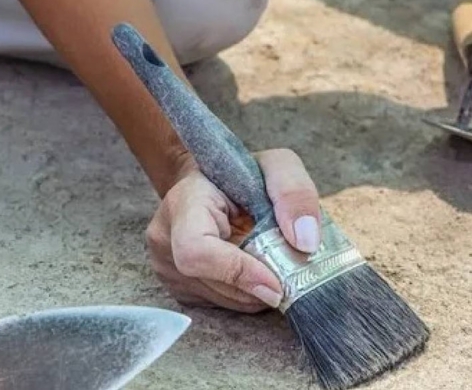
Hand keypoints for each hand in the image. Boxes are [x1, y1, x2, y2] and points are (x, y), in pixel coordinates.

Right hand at [145, 149, 321, 312]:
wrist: (210, 184)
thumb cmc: (240, 173)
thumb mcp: (276, 166)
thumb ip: (294, 193)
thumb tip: (305, 242)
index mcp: (183, 202)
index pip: (197, 251)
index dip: (238, 272)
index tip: (276, 283)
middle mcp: (165, 238)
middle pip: (215, 283)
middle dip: (259, 284)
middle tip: (287, 269)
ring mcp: (166, 268)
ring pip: (222, 300)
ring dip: (257, 292)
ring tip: (272, 264)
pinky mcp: (179, 288)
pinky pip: (221, 306)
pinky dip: (248, 295)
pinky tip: (256, 271)